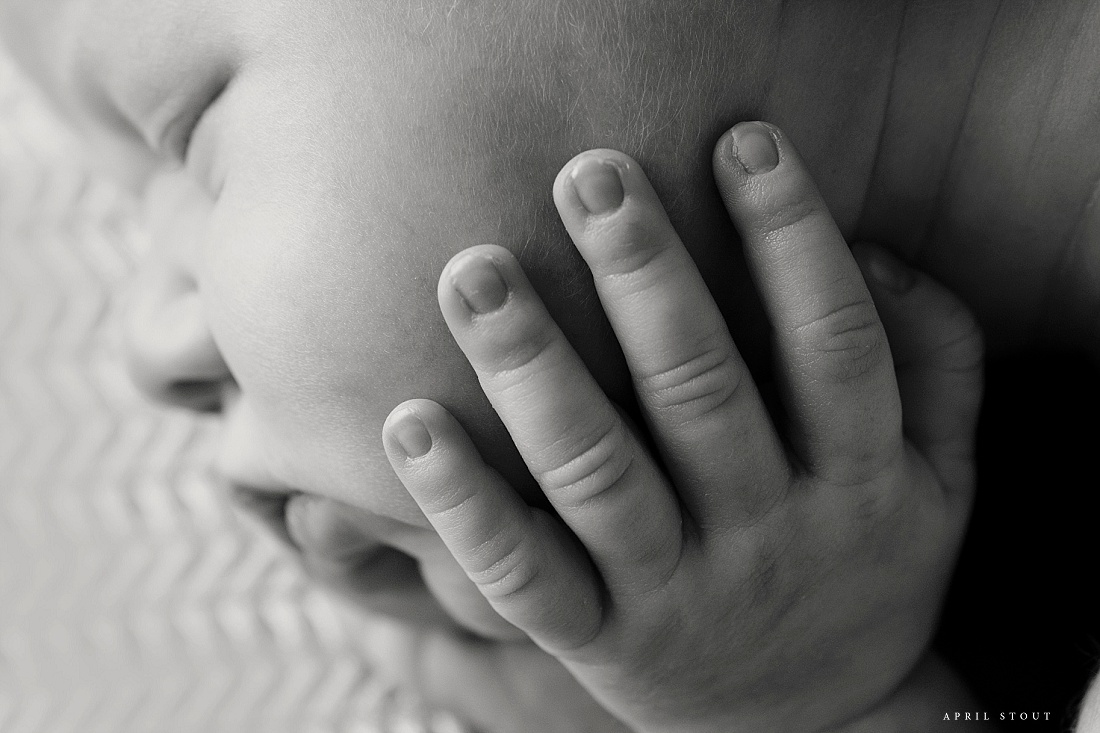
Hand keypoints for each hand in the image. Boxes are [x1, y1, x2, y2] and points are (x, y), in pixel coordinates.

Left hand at [381, 122, 984, 731]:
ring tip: (473, 272)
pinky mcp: (600, 639)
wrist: (818, 730)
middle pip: (699, 391)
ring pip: (598, 474)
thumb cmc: (871, 565)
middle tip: (589, 173)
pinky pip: (521, 576)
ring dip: (532, 369)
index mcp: (860, 481)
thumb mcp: (946, 477)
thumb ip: (937, 360)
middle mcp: (766, 532)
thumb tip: (874, 250)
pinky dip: (461, 503)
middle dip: (642, 275)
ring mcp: (675, 592)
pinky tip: (409, 420)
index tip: (741, 139)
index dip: (793, 237)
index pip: (833, 344)